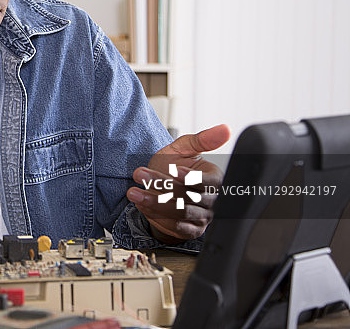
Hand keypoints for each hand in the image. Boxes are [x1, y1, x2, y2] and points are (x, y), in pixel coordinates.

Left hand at [127, 124, 229, 242]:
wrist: (158, 188)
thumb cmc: (172, 166)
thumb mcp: (183, 148)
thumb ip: (202, 140)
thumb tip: (225, 129)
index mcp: (214, 179)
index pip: (210, 181)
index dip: (193, 177)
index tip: (175, 170)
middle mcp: (212, 200)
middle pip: (192, 196)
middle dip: (163, 185)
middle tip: (140, 174)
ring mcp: (202, 216)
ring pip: (181, 211)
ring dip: (155, 202)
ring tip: (134, 192)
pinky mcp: (190, 230)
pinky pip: (177, 226)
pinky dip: (158, 216)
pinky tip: (142, 206)